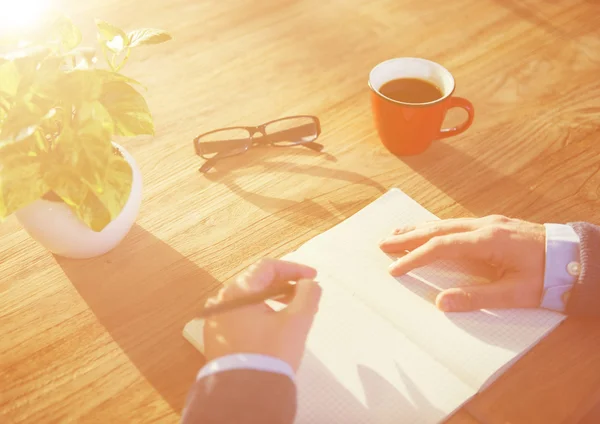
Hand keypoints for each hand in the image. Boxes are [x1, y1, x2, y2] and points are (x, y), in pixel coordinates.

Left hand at [203, 258, 321, 370]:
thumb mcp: (297, 321)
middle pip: (256, 282)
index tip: (312, 277)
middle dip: (284, 286)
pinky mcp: (216, 338)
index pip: (268, 267)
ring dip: (273, 301)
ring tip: (293, 312)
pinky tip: (274, 326)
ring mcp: (216, 320)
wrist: (246, 394)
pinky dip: (259, 315)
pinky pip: (240, 317)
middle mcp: (222, 301)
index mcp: (237, 292)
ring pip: (248, 300)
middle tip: (305, 294)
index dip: (294, 269)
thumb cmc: (271, 353)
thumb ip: (308, 294)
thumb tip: (309, 283)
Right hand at [379, 215, 545, 311]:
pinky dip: (435, 227)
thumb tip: (441, 303)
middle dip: (408, 237)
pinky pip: (455, 223)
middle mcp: (485, 226)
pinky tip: (428, 230)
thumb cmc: (549, 276)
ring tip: (396, 234)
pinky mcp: (493, 224)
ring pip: (445, 222)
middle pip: (437, 228)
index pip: (441, 246)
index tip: (395, 268)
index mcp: (488, 240)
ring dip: (419, 229)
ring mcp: (489, 222)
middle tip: (383, 243)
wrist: (576, 257)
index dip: (415, 257)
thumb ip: (476, 297)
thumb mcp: (515, 293)